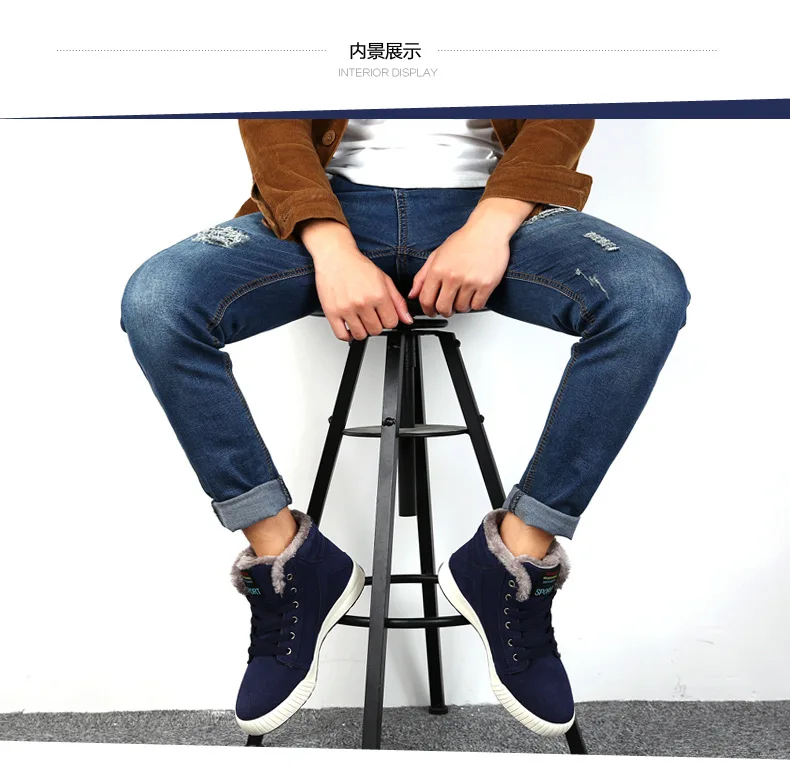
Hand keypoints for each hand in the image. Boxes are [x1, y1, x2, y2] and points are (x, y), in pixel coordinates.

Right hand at [299, 219, 412, 340]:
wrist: (335, 257)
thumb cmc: (358, 267)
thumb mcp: (384, 280)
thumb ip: (398, 301)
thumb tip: (407, 319)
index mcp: (378, 295)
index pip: (391, 322)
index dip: (389, 320)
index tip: (383, 315)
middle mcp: (362, 303)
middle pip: (376, 330)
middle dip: (376, 324)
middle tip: (370, 314)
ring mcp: (346, 309)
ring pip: (360, 335)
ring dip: (362, 330)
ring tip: (360, 319)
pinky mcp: (332, 312)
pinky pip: (342, 335)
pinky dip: (347, 335)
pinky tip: (350, 326)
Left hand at [409, 198, 534, 316]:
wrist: (488, 230)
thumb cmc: (464, 240)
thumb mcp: (437, 255)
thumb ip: (422, 276)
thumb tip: (412, 294)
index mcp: (438, 269)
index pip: (426, 299)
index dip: (427, 310)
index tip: (431, 311)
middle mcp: (453, 276)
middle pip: (443, 308)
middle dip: (444, 311)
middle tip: (447, 308)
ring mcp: (470, 281)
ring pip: (461, 308)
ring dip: (460, 307)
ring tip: (462, 297)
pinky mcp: (486, 284)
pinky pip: (477, 305)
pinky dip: (474, 304)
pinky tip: (473, 295)